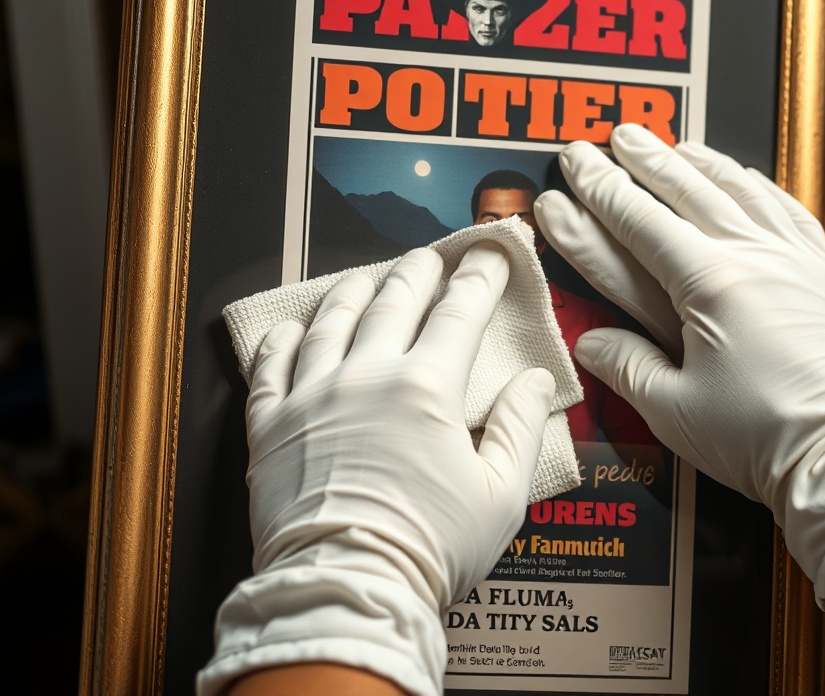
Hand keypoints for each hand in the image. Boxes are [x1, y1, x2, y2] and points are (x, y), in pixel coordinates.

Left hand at [199, 244, 555, 695]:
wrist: (346, 590)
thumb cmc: (429, 548)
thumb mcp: (500, 495)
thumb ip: (519, 428)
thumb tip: (534, 380)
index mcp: (426, 389)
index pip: (459, 313)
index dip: (480, 278)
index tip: (491, 255)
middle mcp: (367, 376)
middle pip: (395, 302)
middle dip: (418, 272)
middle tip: (431, 258)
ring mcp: (312, 397)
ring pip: (332, 322)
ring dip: (353, 291)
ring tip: (367, 277)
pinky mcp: (272, 426)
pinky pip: (270, 367)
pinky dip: (280, 341)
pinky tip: (290, 327)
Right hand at [534, 124, 824, 607]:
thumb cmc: (758, 437)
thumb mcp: (672, 410)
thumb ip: (625, 365)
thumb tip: (590, 341)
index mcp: (711, 285)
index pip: (643, 222)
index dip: (603, 190)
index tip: (577, 163)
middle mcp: (755, 257)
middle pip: (690, 190)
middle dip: (647, 159)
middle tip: (617, 133)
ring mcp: (797, 260)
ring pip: (742, 189)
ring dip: (703, 161)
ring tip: (675, 143)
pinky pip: (790, 210)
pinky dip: (760, 186)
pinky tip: (744, 177)